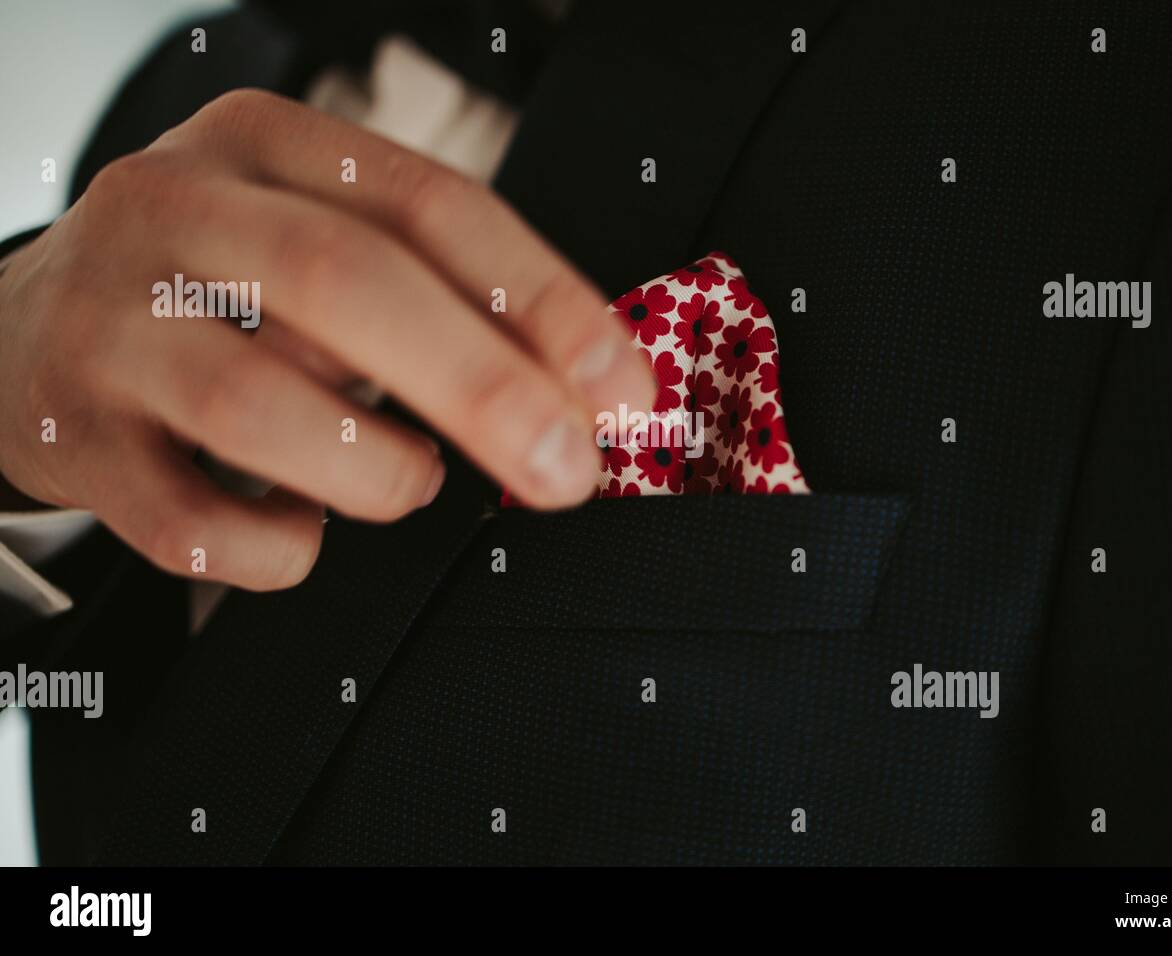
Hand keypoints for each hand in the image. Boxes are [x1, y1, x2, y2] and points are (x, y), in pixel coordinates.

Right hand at [0, 89, 653, 589]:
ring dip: (373, 467)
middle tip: (564, 468)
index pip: (429, 205)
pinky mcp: (71, 438)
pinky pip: (188, 521)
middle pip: (345, 283)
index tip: (619, 384)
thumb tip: (582, 389)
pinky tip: (303, 532)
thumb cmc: (208, 291)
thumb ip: (435, 292)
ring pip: (254, 402)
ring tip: (410, 482)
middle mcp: (175, 213)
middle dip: (482, 387)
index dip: (542, 300)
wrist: (15, 337)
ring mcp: (109, 324)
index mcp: (263, 146)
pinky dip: (276, 548)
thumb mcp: (312, 240)